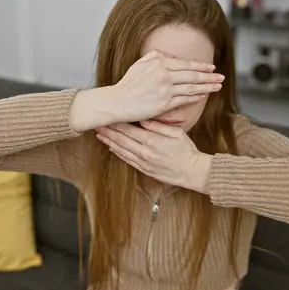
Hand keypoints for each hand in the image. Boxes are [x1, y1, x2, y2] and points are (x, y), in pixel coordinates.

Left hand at [95, 120, 212, 192]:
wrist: (192, 172)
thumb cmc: (187, 150)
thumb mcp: (176, 133)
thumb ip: (158, 126)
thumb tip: (143, 119)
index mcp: (152, 140)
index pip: (129, 130)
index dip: (116, 124)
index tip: (107, 117)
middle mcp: (145, 152)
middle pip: (122, 140)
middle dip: (108, 132)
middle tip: (97, 125)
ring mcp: (144, 162)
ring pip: (122, 151)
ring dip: (110, 142)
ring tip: (100, 136)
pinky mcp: (145, 170)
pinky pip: (128, 160)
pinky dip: (118, 153)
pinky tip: (112, 148)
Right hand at [110, 50, 223, 122]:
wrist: (117, 101)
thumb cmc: (128, 83)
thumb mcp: (140, 63)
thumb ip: (157, 56)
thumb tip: (173, 57)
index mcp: (159, 63)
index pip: (186, 64)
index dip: (201, 66)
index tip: (212, 67)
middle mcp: (164, 75)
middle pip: (193, 75)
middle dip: (210, 76)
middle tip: (221, 77)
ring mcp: (165, 90)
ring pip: (192, 87)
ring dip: (207, 87)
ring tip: (218, 86)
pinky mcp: (164, 104)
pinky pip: (184, 100)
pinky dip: (196, 97)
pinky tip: (203, 95)